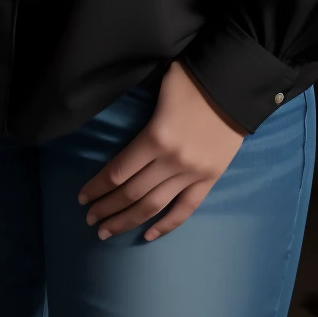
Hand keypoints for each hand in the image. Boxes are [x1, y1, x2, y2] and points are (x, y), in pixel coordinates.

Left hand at [78, 61, 243, 241]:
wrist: (235, 86)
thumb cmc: (191, 81)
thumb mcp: (158, 91)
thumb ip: (138, 117)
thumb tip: (117, 136)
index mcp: (155, 137)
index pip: (118, 172)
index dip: (97, 187)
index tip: (82, 198)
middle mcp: (171, 161)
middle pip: (131, 193)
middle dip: (107, 208)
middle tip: (90, 220)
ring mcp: (192, 173)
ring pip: (154, 205)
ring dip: (128, 220)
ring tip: (107, 232)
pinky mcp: (210, 179)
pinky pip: (186, 208)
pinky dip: (167, 225)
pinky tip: (148, 236)